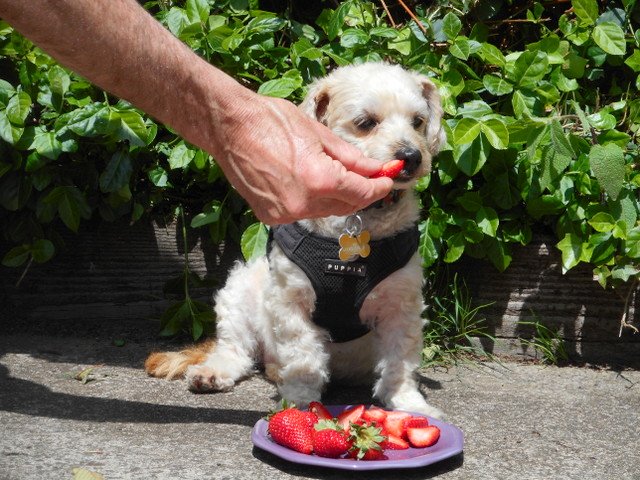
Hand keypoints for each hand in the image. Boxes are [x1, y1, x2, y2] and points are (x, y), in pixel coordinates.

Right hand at [213, 94, 392, 224]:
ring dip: (335, 196)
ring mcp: (284, 213)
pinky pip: (302, 211)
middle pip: (346, 206)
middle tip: (369, 175)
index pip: (363, 193)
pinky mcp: (270, 216)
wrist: (229, 127)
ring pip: (324, 210)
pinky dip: (310, 200)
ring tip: (330, 172)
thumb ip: (352, 159)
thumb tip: (376, 170)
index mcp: (319, 180)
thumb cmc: (272, 121)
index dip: (380, 187)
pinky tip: (303, 180)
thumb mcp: (319, 135)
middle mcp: (303, 204)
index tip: (388, 179)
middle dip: (360, 191)